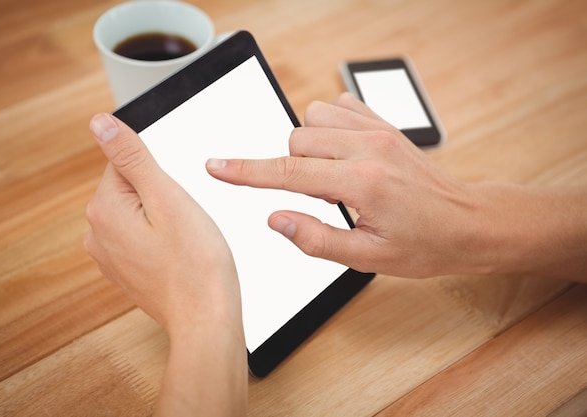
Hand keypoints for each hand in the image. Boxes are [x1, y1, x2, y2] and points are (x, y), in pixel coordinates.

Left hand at [84, 113, 240, 332]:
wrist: (205, 318)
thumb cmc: (196, 263)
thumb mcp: (167, 197)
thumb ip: (131, 157)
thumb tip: (100, 124)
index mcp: (104, 210)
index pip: (126, 163)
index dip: (160, 176)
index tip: (176, 201)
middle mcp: (97, 233)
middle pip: (132, 188)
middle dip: (161, 197)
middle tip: (183, 223)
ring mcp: (110, 255)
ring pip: (139, 212)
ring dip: (163, 218)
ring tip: (182, 241)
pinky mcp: (125, 269)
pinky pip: (142, 237)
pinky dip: (161, 239)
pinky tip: (178, 255)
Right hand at [207, 93, 478, 277]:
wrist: (470, 222)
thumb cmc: (425, 245)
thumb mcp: (368, 257)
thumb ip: (315, 238)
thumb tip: (274, 218)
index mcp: (362, 183)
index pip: (287, 173)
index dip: (245, 171)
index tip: (216, 167)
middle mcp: (368, 147)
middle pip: (296, 140)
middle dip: (293, 169)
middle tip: (322, 198)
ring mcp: (378, 130)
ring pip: (313, 118)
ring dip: (310, 147)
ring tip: (333, 177)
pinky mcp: (385, 124)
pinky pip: (339, 106)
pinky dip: (329, 126)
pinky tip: (344, 153)